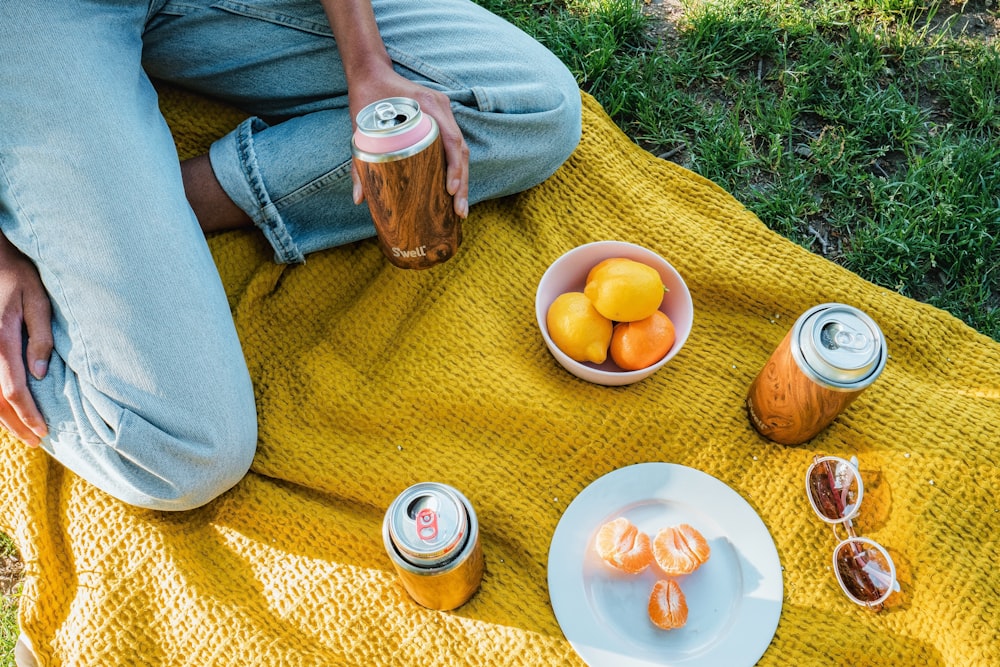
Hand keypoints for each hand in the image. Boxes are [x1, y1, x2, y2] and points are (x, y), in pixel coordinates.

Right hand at [0, 231, 51, 445]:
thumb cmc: (18, 274)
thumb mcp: (38, 300)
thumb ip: (41, 336)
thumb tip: (41, 374)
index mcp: (1, 340)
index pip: (12, 389)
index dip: (27, 414)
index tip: (43, 431)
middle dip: (15, 423)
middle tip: (36, 442)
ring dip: (2, 417)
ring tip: (23, 433)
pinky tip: (6, 410)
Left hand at [349, 74, 469, 218]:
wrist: (371, 72)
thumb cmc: (367, 97)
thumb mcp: (360, 129)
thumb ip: (359, 165)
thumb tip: (359, 199)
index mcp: (428, 106)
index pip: (451, 140)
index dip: (454, 167)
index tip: (450, 190)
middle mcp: (441, 108)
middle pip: (461, 150)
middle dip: (462, 182)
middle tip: (459, 212)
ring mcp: (444, 112)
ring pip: (461, 150)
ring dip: (462, 178)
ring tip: (459, 207)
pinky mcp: (441, 118)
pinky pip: (454, 145)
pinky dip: (456, 167)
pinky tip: (454, 188)